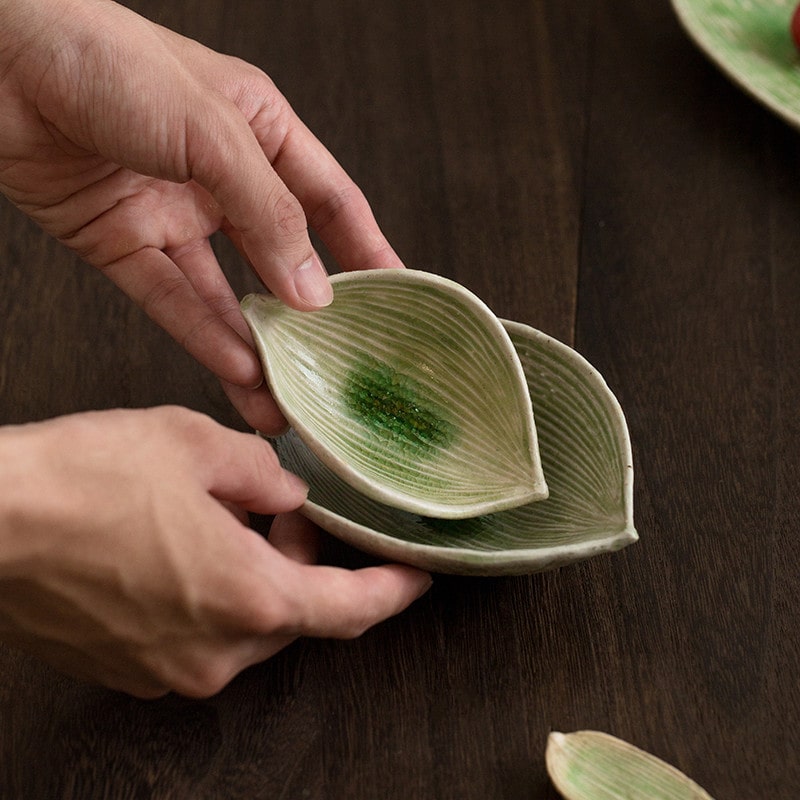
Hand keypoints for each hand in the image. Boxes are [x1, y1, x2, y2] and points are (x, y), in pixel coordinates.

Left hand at [0, 0, 402, 431]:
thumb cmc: (103, 57)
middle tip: (339, 362)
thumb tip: (314, 288)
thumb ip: (269, 213)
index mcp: (259, 130)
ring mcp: (173, 213)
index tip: (396, 296)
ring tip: (287, 396)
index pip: (331, 200)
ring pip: (229, 294)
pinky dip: (205, 336)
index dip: (367, 249)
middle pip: (282, 257)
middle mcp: (221, 177)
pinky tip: (238, 370)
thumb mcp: (213, 131)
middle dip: (311, 315)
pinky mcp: (124, 243)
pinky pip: (173, 300)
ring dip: (258, 346)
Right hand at [0, 408, 430, 697]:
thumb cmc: (84, 480)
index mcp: (250, 598)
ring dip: (258, 578)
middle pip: (296, 613)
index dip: (394, 590)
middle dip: (309, 562)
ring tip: (236, 519)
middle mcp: (216, 651)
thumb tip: (286, 492)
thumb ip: (262, 472)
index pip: (352, 608)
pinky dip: (213, 597)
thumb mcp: (195, 445)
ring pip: (247, 625)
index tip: (418, 576)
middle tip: (298, 511)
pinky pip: (198, 635)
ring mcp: (169, 669)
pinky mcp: (129, 669)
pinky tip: (189, 549)